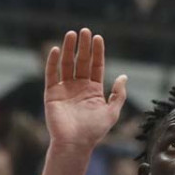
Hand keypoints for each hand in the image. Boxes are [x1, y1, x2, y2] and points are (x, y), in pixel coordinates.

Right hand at [45, 28, 127, 154]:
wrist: (75, 143)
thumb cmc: (94, 131)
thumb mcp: (112, 112)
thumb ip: (118, 94)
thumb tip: (123, 76)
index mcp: (93, 90)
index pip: (95, 66)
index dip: (97, 52)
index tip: (98, 38)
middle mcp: (78, 87)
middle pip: (81, 62)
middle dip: (83, 46)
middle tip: (85, 31)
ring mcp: (65, 89)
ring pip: (66, 64)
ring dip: (69, 49)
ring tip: (72, 34)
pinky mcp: (51, 94)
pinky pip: (51, 75)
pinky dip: (53, 62)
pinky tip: (56, 50)